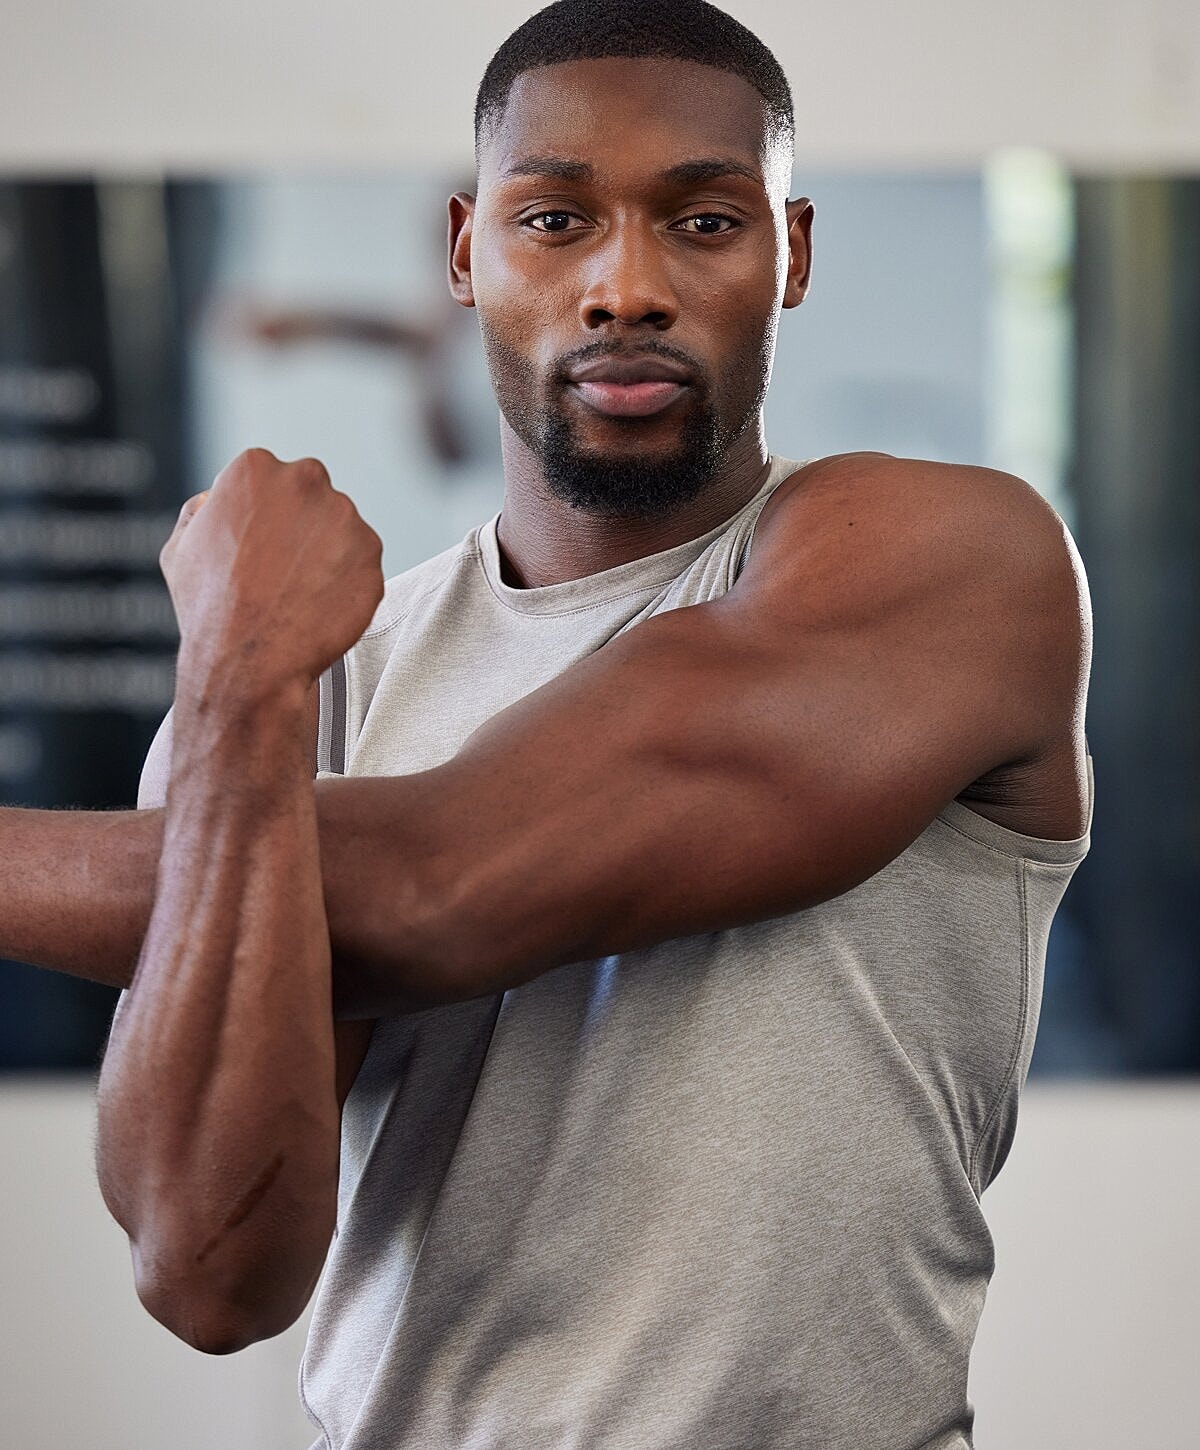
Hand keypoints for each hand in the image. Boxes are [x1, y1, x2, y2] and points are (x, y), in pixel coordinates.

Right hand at [160, 449, 383, 704]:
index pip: (272, 480)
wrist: (248, 661)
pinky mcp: (372, 553)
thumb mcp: (179, 548)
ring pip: (342, 530)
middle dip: (302, 527)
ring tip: (299, 594)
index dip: (265, 518)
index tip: (259, 548)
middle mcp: (305, 480)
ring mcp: (345, 516)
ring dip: (328, 555)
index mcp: (255, 468)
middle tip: (283, 571)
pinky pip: (362, 564)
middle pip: (312, 497)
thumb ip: (200, 510)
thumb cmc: (209, 608)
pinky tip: (321, 606)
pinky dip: (348, 583)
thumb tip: (213, 499)